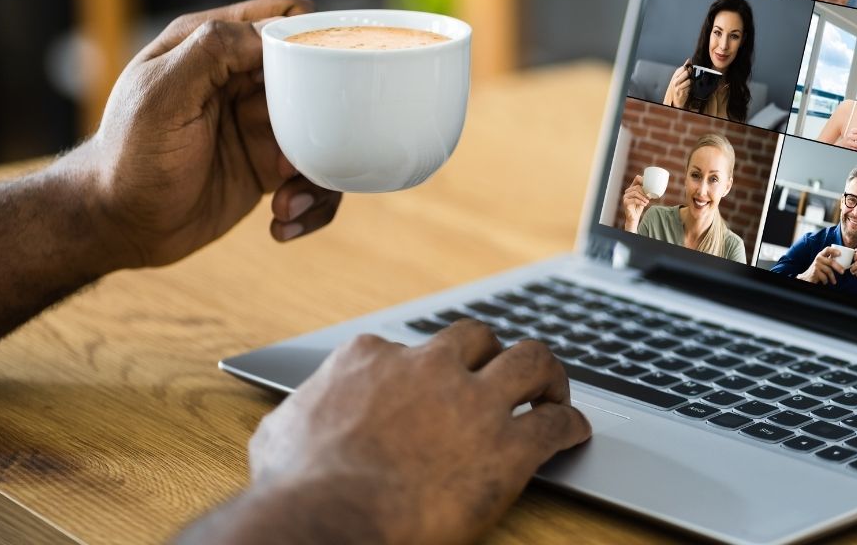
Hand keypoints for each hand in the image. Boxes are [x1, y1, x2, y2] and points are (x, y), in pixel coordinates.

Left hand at [66, 0, 342, 268]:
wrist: (120, 226)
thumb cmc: (130, 157)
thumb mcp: (163, 94)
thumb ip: (212, 51)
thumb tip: (275, 31)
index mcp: (213, 47)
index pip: (282, 22)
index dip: (312, 43)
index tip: (323, 79)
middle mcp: (241, 81)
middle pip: (316, 80)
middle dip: (324, 120)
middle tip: (300, 159)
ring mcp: (259, 125)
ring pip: (325, 133)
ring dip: (318, 175)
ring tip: (286, 204)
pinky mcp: (270, 168)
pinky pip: (315, 177)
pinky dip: (311, 202)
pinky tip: (281, 222)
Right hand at [246, 321, 590, 542]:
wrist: (328, 519)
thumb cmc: (295, 486)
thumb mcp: (280, 431)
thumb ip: (300, 413)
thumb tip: (292, 422)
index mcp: (372, 360)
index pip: (411, 347)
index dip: (426, 370)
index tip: (434, 385)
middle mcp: (428, 368)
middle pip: (478, 338)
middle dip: (492, 353)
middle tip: (503, 374)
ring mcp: (473, 403)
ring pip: (530, 360)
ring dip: (546, 374)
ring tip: (554, 390)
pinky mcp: (508, 447)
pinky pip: (556, 424)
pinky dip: (572, 425)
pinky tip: (575, 433)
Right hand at [621, 175, 652, 232]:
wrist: (634, 217)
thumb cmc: (639, 206)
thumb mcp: (644, 198)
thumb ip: (647, 192)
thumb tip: (654, 188)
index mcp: (632, 188)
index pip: (637, 179)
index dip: (642, 179)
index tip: (649, 184)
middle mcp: (628, 191)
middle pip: (637, 187)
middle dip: (644, 192)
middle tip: (648, 197)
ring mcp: (625, 196)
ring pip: (635, 193)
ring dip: (643, 197)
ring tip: (647, 201)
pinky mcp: (625, 202)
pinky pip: (634, 200)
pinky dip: (641, 202)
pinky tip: (644, 204)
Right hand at [664, 59, 691, 107]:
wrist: (676, 101)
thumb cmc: (679, 88)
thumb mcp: (680, 77)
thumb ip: (684, 68)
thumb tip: (689, 59)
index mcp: (675, 76)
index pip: (682, 68)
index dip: (688, 67)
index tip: (690, 69)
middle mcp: (675, 80)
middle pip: (685, 71)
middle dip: (690, 73)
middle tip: (690, 77)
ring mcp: (677, 86)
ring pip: (688, 78)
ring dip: (691, 81)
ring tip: (689, 84)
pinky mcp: (681, 91)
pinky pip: (689, 85)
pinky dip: (691, 86)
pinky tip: (689, 88)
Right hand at [803, 247, 841, 285]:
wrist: (808, 276)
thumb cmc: (818, 269)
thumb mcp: (823, 262)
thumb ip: (830, 260)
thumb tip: (844, 261)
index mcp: (821, 254)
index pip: (827, 249)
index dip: (834, 250)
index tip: (840, 253)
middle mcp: (818, 258)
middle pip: (831, 262)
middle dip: (838, 267)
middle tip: (843, 272)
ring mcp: (816, 265)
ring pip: (828, 270)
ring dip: (832, 277)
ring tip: (834, 282)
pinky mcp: (815, 272)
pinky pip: (824, 276)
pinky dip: (826, 280)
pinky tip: (826, 282)